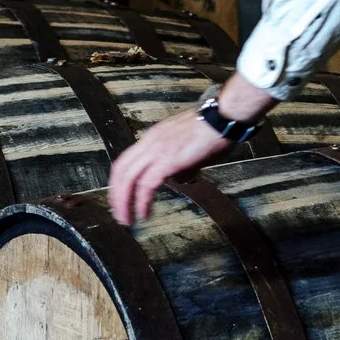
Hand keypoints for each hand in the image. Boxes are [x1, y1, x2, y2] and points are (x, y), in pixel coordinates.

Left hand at [107, 72, 277, 224]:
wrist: (222, 118)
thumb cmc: (212, 130)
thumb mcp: (188, 146)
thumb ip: (179, 163)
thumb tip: (179, 178)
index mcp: (152, 137)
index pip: (125, 161)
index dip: (119, 182)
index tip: (119, 197)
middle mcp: (149, 142)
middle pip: (121, 171)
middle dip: (116, 196)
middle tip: (118, 214)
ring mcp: (156, 150)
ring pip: (129, 179)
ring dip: (124, 203)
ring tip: (127, 220)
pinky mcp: (167, 161)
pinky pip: (147, 185)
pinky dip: (142, 202)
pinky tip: (143, 214)